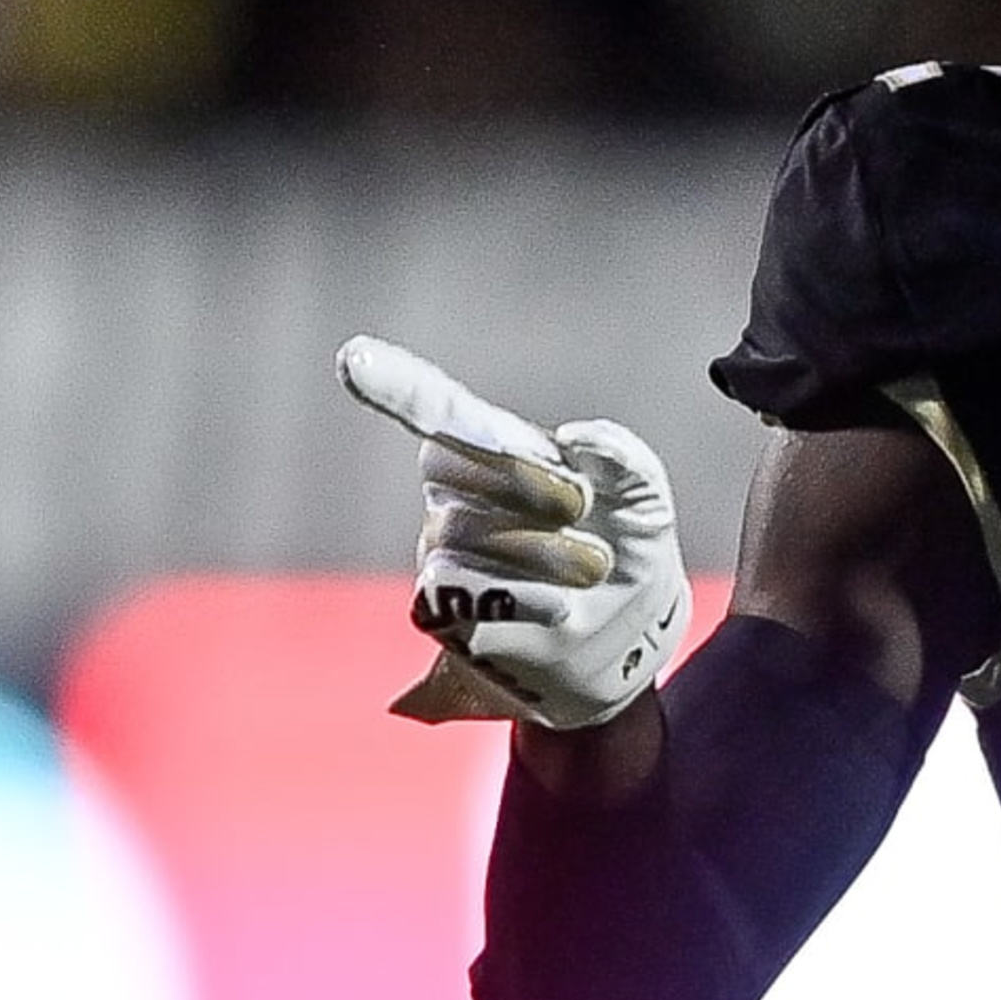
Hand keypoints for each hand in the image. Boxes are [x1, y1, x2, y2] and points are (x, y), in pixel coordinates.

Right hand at [338, 336, 686, 727]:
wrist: (629, 641)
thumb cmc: (627, 555)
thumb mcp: (646, 503)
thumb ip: (626, 459)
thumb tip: (577, 438)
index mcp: (499, 455)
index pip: (444, 414)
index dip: (399, 387)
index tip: (354, 357)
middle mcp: (454, 495)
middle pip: (462, 462)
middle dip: (531, 481)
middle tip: (585, 510)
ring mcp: (439, 551)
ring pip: (464, 530)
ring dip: (546, 552)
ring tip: (591, 573)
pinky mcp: (437, 609)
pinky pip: (454, 585)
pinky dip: (520, 593)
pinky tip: (558, 607)